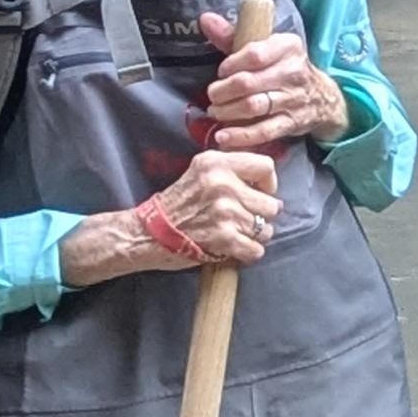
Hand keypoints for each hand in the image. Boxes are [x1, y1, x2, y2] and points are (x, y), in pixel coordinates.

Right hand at [66, 147, 280, 283]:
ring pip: (266, 229)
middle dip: (261, 217)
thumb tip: (268, 180)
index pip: (266, 167)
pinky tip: (233, 249)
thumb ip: (231, 170)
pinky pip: (257, 249)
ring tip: (236, 235)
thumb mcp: (200, 173)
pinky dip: (248, 253)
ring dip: (255, 237)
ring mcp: (224, 211)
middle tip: (243, 221)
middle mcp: (222, 183)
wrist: (145, 233)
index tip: (259, 194)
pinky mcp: (223, 236)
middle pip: (271, 204)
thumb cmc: (176, 205)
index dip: (269, 185)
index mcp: (216, 163)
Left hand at [203, 12, 347, 150]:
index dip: (231, 64)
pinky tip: (224, 136)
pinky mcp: (292, 123)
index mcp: (288, 47)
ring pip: (253, 106)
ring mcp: (294, 99)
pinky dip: (241, 136)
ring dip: (228, 111)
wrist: (322, 97)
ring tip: (215, 112)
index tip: (221, 72)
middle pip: (249, 82)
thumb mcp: (265, 47)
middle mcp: (293, 72)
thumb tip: (205, 19)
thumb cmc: (283, 68)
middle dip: (223, 91)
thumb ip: (233, 36)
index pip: (254, 53)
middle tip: (212, 96)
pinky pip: (264, 131)